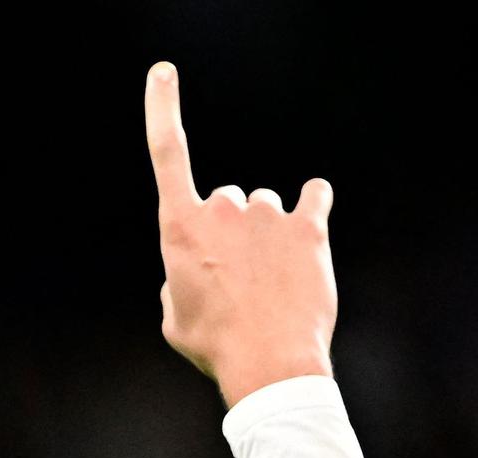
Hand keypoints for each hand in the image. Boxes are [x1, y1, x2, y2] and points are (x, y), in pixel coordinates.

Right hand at [144, 61, 337, 405]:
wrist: (269, 365)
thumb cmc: (215, 346)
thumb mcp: (174, 318)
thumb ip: (179, 280)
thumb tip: (195, 270)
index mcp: (180, 228)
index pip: (166, 152)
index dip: (163, 109)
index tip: (163, 73)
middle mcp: (222, 209)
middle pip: (226, 200)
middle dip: (231, 231)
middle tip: (239, 279)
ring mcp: (267, 215)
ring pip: (267, 208)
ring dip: (270, 235)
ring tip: (273, 282)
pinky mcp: (308, 227)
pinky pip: (315, 196)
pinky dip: (314, 208)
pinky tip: (312, 230)